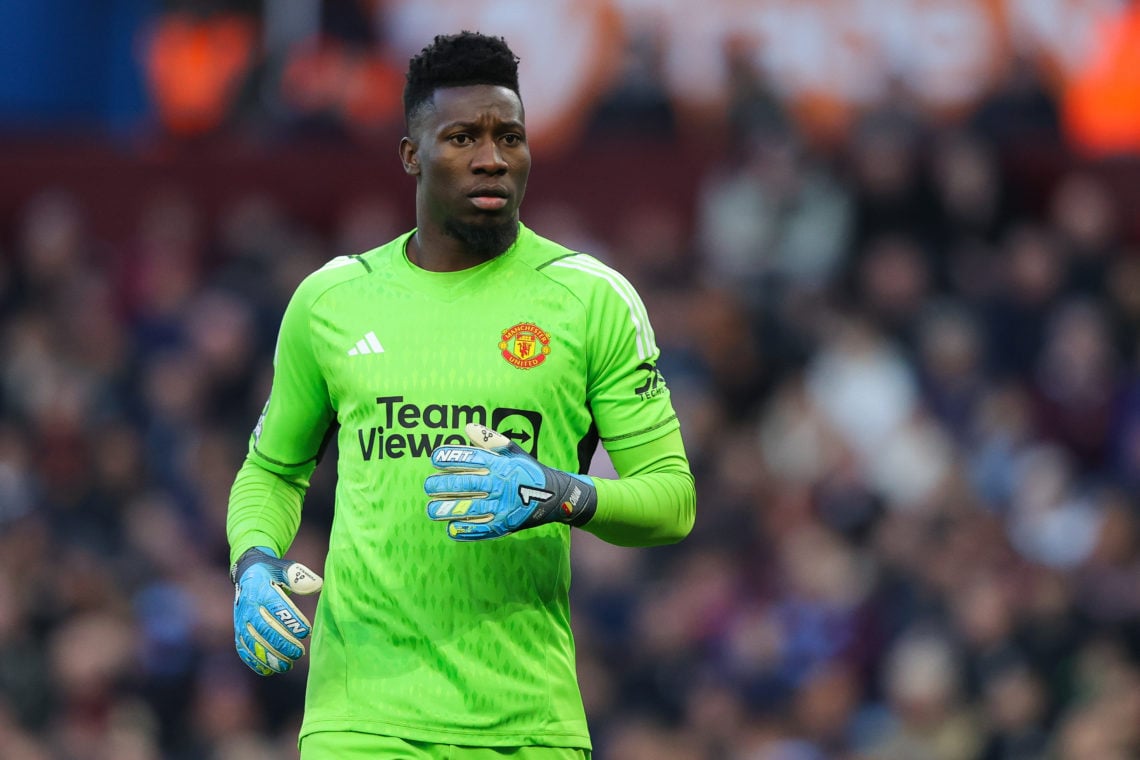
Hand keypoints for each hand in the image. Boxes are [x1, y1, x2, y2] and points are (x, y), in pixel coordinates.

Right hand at [230, 546, 322, 674]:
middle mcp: (248, 607)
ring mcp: (241, 620)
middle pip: (264, 628)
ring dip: (269, 656)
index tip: (306, 632)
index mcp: (261, 589)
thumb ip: (300, 576)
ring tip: (287, 666)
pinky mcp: (238, 630)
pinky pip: (243, 648)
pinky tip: (268, 670)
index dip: (290, 620)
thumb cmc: (273, 571)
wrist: (247, 573)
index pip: (276, 606)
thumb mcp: (285, 568)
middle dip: (282, 643)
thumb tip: (317, 585)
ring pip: (253, 642)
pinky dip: (254, 661)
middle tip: (299, 653)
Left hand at [425, 423, 597, 540]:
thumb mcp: (513, 451)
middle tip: (428, 486)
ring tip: (431, 509)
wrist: (554, 496)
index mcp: (500, 464)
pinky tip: (451, 527)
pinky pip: (478, 529)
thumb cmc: (527, 470)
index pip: (469, 459)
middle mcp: (499, 484)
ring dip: (445, 510)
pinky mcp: (503, 525)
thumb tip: (467, 427)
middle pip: (464, 485)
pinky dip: (463, 530)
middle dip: (441, 486)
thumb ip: (489, 440)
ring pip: (467, 509)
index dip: (449, 458)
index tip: (435, 459)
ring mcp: (501, 506)